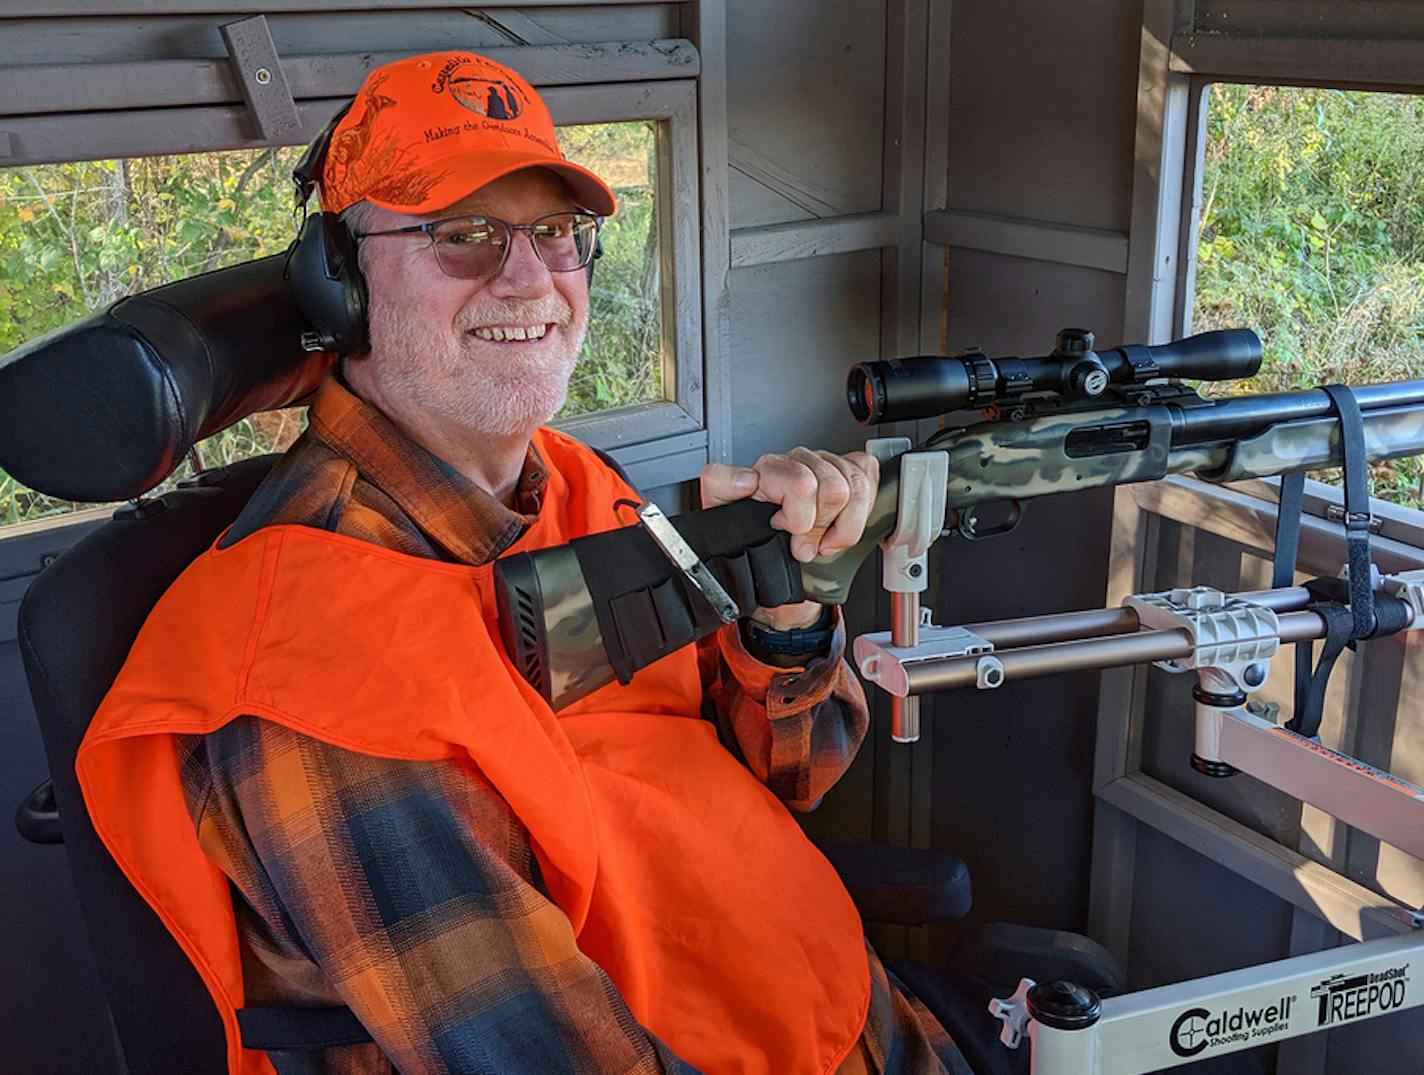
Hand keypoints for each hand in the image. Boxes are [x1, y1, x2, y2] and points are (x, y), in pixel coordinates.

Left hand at [700, 447, 879, 629]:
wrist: (767, 564)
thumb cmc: (749, 545)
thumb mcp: (723, 523)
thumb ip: (721, 489)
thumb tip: (747, 478)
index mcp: (764, 471)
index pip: (798, 482)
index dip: (797, 517)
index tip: (783, 530)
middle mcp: (793, 461)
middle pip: (830, 489)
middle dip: (820, 527)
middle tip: (802, 543)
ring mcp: (821, 462)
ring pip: (853, 486)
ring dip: (842, 524)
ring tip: (822, 538)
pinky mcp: (845, 467)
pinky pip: (866, 478)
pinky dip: (859, 512)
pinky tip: (839, 524)